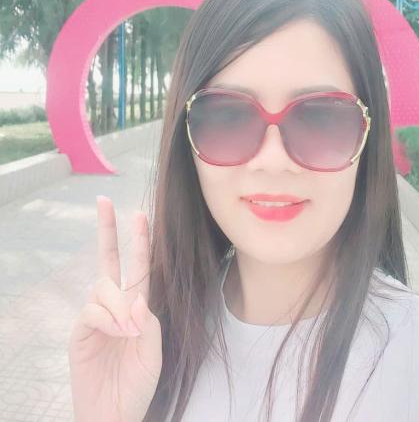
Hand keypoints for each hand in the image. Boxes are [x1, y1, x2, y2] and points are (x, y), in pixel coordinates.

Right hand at [68, 196, 161, 421]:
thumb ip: (149, 323)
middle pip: (108, 260)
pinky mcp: (80, 332)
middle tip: (104, 201)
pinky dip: (108, 318)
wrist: (115, 415)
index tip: (138, 213)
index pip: (138, 266)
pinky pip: (92, 311)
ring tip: (130, 332)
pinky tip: (118, 333)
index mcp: (137, 306)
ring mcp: (96, 317)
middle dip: (107, 230)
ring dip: (119, 303)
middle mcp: (115, 306)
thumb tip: (137, 298)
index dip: (139, 240)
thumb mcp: (154, 352)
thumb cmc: (137, 384)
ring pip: (103, 287)